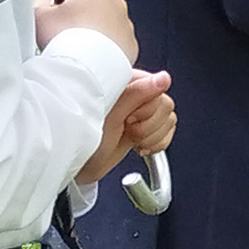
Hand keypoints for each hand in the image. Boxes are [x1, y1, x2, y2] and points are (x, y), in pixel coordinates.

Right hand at [35, 0, 135, 64]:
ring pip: (106, 29)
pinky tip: (92, 59)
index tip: (58, 22)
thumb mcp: (39, 13)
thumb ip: (41, 1)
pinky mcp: (131, 45)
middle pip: (93, 11)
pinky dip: (105, 52)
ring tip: (78, 51)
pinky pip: (115, 47)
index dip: (64, 10)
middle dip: (81, 22)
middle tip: (66, 38)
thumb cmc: (63, 37)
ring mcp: (127, 25)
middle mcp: (116, 4)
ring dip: (94, 37)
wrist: (84, 65)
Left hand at [76, 69, 172, 184]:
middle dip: (148, 125)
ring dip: (152, 135)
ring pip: (168, 118)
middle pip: (165, 105)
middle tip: (126, 130)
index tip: (127, 120)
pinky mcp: (146, 126)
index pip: (158, 88)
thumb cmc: (85, 145)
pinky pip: (168, 130)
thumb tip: (162, 79)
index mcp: (125, 83)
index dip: (145, 109)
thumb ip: (136, 94)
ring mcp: (140, 111)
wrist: (79, 168)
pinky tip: (140, 145)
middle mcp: (134, 94)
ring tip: (131, 139)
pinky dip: (157, 142)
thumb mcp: (109, 120)